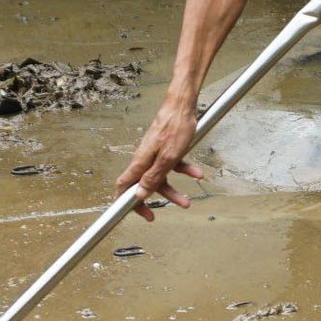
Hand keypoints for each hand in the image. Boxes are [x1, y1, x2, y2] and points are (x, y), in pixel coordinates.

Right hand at [116, 97, 205, 221]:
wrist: (183, 104)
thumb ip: (153, 178)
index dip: (125, 202)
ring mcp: (155, 153)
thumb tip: (139, 195)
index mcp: (140, 162)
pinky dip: (184, 170)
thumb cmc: (175, 127)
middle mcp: (144, 158)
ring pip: (161, 176)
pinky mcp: (166, 147)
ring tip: (187, 202)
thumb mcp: (167, 159)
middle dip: (152, 200)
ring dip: (173, 189)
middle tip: (154, 216)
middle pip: (144, 184)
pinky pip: (172, 163)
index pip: (124, 186)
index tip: (133, 213)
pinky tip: (197, 173)